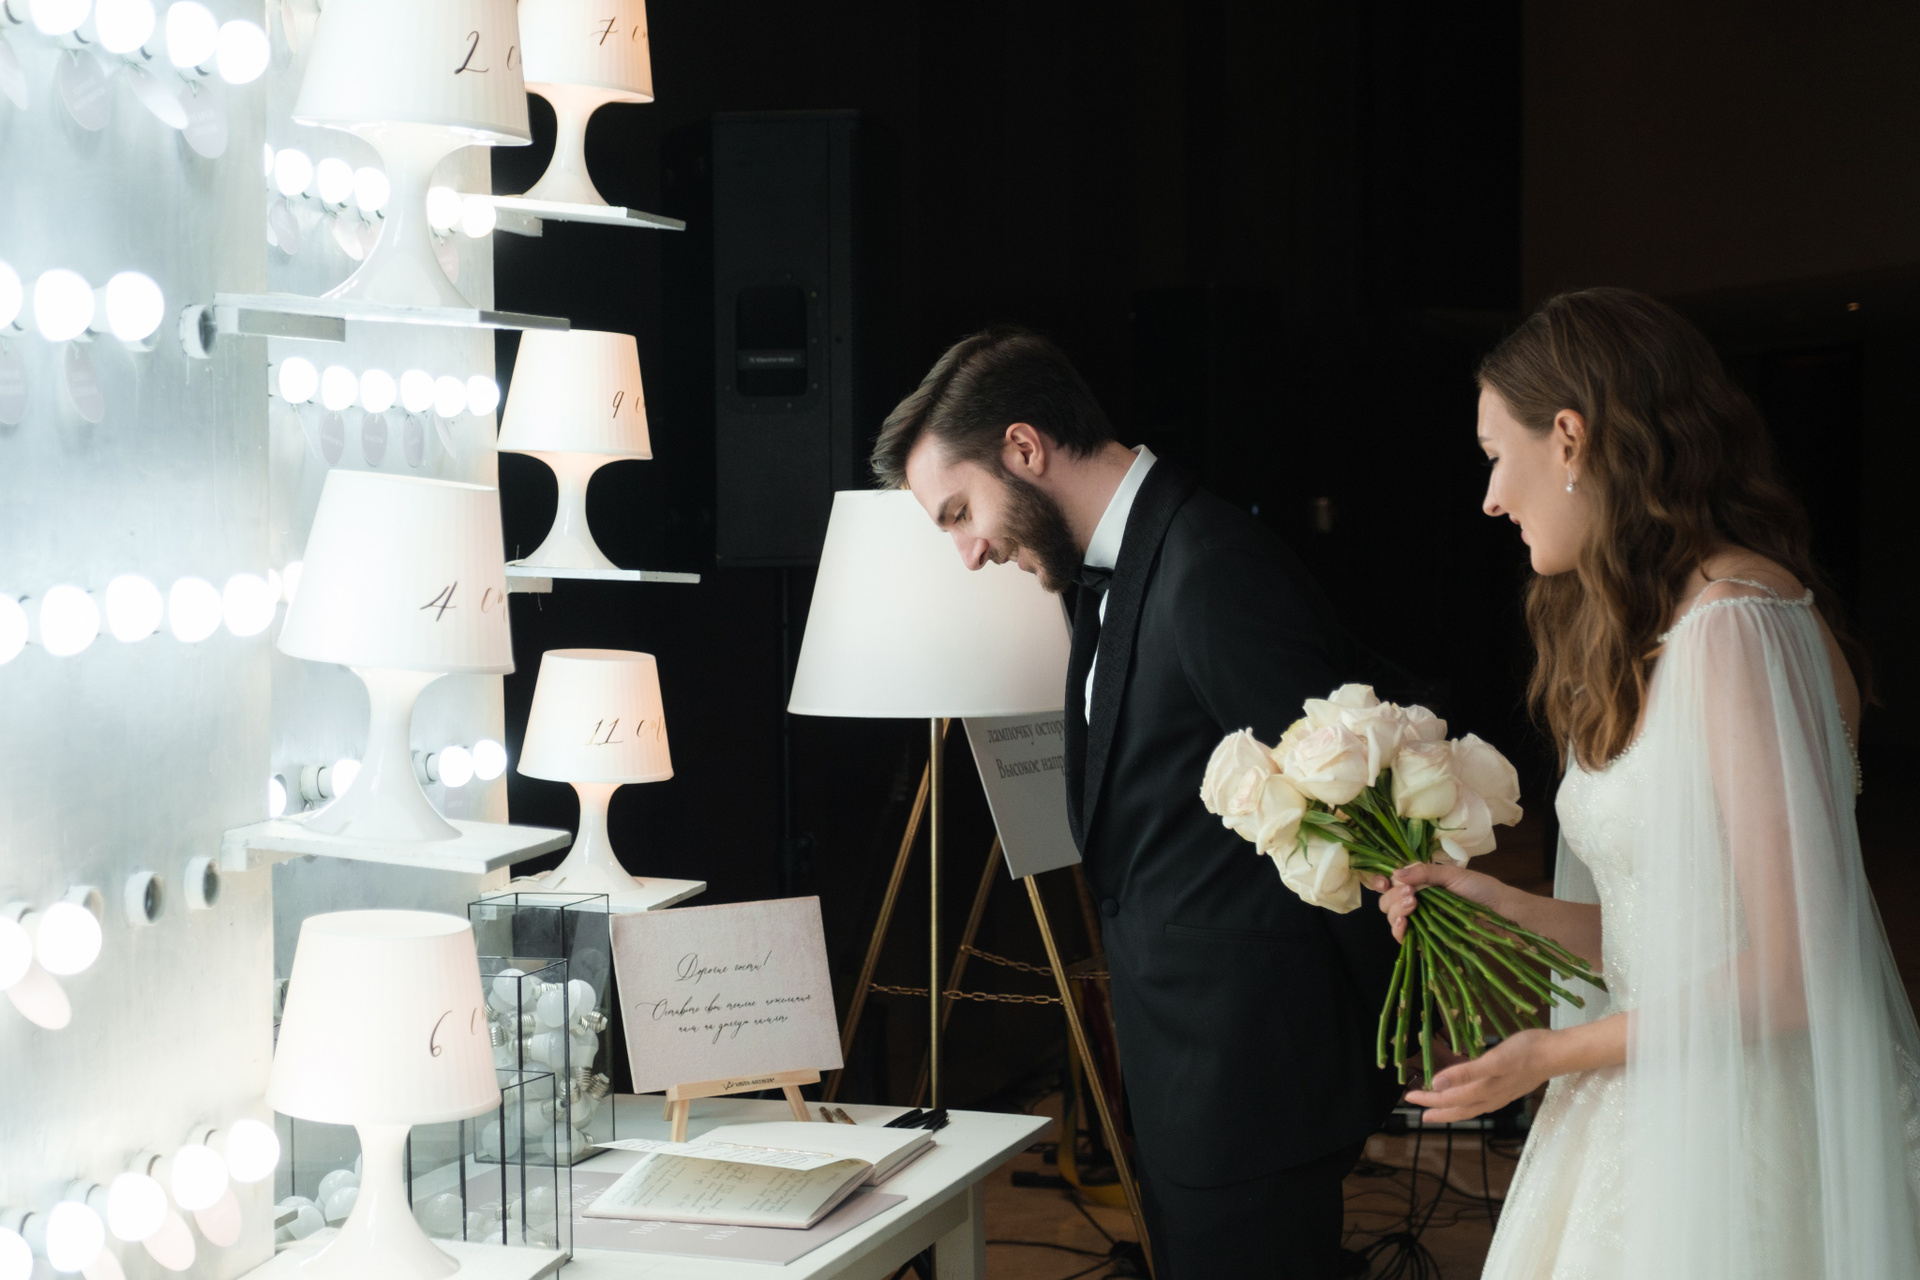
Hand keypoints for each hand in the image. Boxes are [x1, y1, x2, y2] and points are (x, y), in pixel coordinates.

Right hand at [1360, 861, 1508, 942]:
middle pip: (1387, 901)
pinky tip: (1404, 924)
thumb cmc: (1480, 888)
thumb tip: (1395, 874)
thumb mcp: (1452, 874)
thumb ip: (1424, 873)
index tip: (1384, 882)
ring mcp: (1420, 920)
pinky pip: (1403, 937)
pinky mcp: (1426, 938)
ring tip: (1412, 906)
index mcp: (1419, 882)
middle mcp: (1415, 900)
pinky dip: (1398, 931)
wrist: (1500, 912)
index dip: (1380, 882)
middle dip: (1393, 897)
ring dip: (1395, 911)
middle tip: (1411, 895)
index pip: (1390, 882)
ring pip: (1392, 918)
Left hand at [1403, 1028, 1554, 1122]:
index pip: (1448, 1099)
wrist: (1556, 1054)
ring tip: (1435, 1108)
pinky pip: (1480, 1101)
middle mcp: (1490, 1098)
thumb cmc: (1525, 1053)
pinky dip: (1467, 1101)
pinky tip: (1466, 1097)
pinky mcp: (1507, 1088)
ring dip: (1450, 1108)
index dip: (1428, 1099)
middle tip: (1414, 1105)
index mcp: (1483, 1091)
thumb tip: (1436, 1083)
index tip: (1408, 1097)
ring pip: (1468, 1107)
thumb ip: (1466, 1072)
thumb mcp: (1494, 1060)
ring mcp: (1500, 1095)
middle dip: (1435, 1107)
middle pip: (1456, 1107)